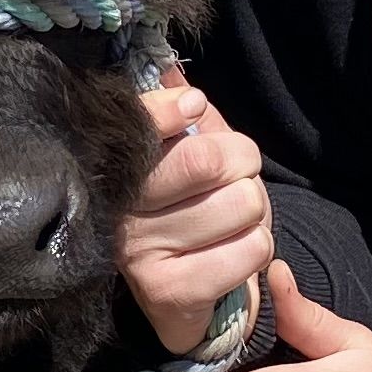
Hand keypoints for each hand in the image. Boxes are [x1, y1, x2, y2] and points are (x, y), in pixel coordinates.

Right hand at [114, 80, 272, 355]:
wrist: (189, 303)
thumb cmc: (193, 213)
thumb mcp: (186, 153)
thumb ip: (182, 111)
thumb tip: (169, 68)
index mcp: (114, 167)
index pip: (138, 122)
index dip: (172, 108)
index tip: (193, 106)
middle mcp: (115, 208)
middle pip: (207, 159)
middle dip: (242, 168)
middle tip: (233, 184)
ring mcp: (136, 253)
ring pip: (241, 204)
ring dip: (254, 216)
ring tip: (230, 226)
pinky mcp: (167, 293)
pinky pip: (251, 249)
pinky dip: (257, 250)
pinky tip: (231, 258)